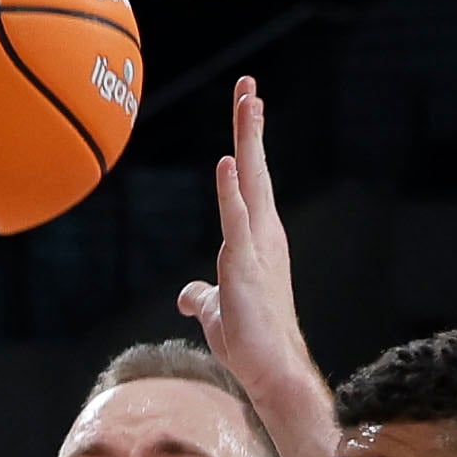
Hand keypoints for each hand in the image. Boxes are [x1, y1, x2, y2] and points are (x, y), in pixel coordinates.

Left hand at [177, 76, 315, 406]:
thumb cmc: (247, 341)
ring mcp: (256, 247)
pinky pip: (236, 220)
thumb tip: (186, 297)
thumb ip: (202, 296)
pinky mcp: (245, 266)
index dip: (248, 142)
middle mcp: (262, 234)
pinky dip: (231, 190)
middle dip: (250, 126)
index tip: (249, 105)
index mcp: (256, 238)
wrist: (270, 371)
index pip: (250, 180)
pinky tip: (227, 162)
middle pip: (254, 169)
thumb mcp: (216, 310)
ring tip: (248, 102)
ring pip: (251, 182)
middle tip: (249, 86)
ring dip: (248, 141)